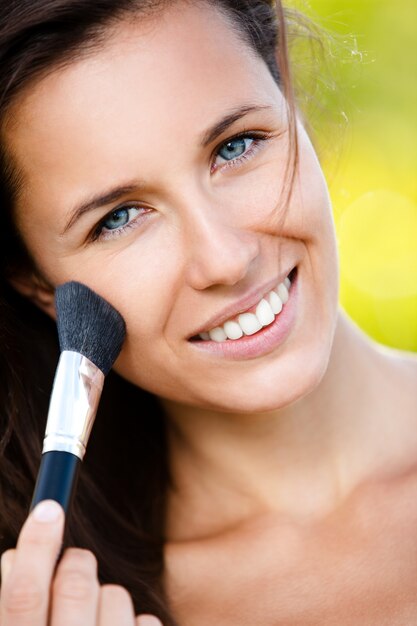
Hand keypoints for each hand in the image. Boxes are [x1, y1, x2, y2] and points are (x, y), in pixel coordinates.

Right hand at [0, 500, 161, 625]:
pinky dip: (132, 622)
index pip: (24, 595)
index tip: (49, 508)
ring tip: (96, 620)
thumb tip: (14, 555)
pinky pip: (145, 620)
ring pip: (115, 595)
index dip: (35, 546)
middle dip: (77, 563)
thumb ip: (18, 607)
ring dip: (107, 597)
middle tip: (76, 567)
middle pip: (75, 585)